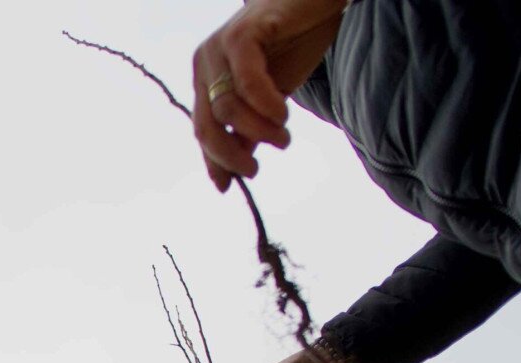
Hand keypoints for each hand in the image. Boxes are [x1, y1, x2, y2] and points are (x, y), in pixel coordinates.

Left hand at [192, 0, 345, 189]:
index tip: (230, 186)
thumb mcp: (270, 97)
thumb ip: (250, 129)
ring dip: (257, 132)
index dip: (214, 160)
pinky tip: (282, 116)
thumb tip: (235, 173)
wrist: (318, 2)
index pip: (203, 129)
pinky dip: (264, 104)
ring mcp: (220, 46)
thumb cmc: (294, 45)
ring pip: (227, 107)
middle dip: (230, 155)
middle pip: (207, 124)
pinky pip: (247, 79)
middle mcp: (205, 62)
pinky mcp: (243, 32)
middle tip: (255, 171)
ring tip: (283, 139)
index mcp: (207, 79)